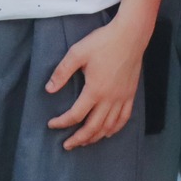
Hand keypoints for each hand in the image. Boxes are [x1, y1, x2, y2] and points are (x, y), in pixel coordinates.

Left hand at [45, 18, 144, 149]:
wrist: (130, 35)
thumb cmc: (102, 42)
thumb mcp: (77, 53)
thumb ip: (62, 72)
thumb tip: (49, 89)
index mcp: (95, 90)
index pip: (76, 115)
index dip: (62, 122)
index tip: (52, 124)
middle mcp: (109, 99)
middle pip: (93, 127)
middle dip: (78, 139)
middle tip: (67, 145)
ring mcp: (122, 98)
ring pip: (108, 126)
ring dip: (95, 137)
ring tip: (84, 142)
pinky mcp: (130, 95)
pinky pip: (124, 119)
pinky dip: (114, 129)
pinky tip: (108, 132)